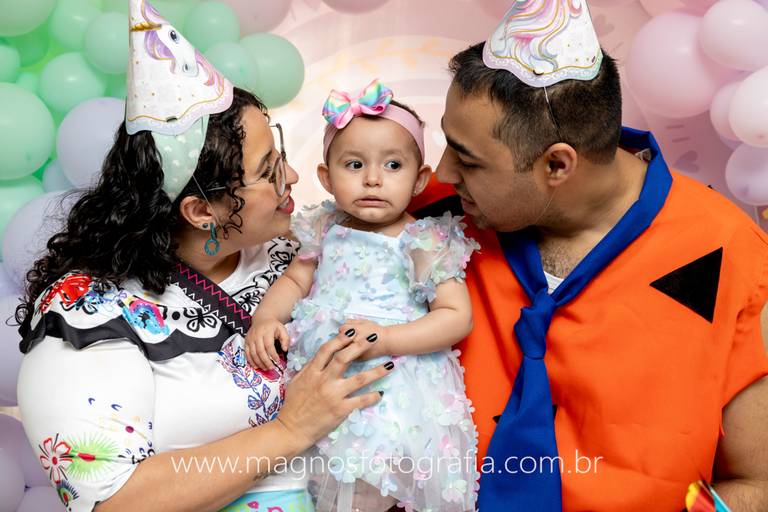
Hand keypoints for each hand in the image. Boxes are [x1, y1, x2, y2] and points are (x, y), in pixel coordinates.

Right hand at [245, 317, 289, 369]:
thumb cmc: (273, 326)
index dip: (273, 355)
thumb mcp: (282, 329)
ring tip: (266, 368)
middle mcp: (256, 335)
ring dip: (259, 363)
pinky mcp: (246, 341)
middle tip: (271, 368)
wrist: (261, 318)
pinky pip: (247, 353)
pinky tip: (256, 366)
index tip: (278, 361)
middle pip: (260, 351)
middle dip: (266, 361)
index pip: (269, 345)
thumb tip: (285, 349)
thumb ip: (285, 339)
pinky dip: (251, 361)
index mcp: (266, 331)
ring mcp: (250, 338)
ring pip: (253, 354)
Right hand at [276, 327, 394, 450]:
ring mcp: (334, 395)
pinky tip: (380, 392)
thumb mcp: (297, 381)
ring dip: (377, 371)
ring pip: (359, 379)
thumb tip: (321, 357)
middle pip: (345, 358)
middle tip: (374, 337)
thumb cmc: (292, 405)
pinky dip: (372, 396)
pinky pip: (361, 401)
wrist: (291, 429)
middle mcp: (324, 381)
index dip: (340, 338)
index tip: (353, 331)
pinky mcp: (341, 410)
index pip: (327, 350)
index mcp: (312, 372)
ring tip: (390, 365)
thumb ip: (310, 369)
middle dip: (360, 345)